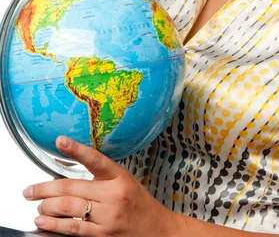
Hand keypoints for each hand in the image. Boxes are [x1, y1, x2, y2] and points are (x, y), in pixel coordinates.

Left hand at [23, 136, 180, 236]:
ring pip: (69, 209)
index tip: (60, 141)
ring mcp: (108, 217)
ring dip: (47, 208)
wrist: (158, 231)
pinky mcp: (104, 236)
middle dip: (45, 189)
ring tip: (37, 208)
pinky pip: (74, 230)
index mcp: (119, 177)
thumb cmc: (140, 205)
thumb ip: (102, 176)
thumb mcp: (126, 181)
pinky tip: (44, 224)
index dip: (76, 149)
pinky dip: (55, 227)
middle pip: (72, 188)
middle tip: (29, 190)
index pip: (95, 159)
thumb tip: (70, 170)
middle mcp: (114, 195)